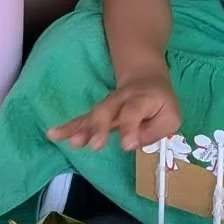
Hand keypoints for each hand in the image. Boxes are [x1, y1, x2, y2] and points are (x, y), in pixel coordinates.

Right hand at [47, 73, 181, 153]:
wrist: (144, 78)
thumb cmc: (160, 103)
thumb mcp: (171, 117)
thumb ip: (156, 131)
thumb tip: (132, 142)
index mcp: (143, 98)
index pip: (134, 111)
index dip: (130, 127)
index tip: (126, 145)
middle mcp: (122, 99)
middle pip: (108, 110)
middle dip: (99, 127)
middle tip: (94, 145)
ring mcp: (108, 105)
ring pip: (92, 115)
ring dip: (81, 129)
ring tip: (71, 142)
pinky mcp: (97, 113)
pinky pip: (82, 120)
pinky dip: (68, 128)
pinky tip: (53, 134)